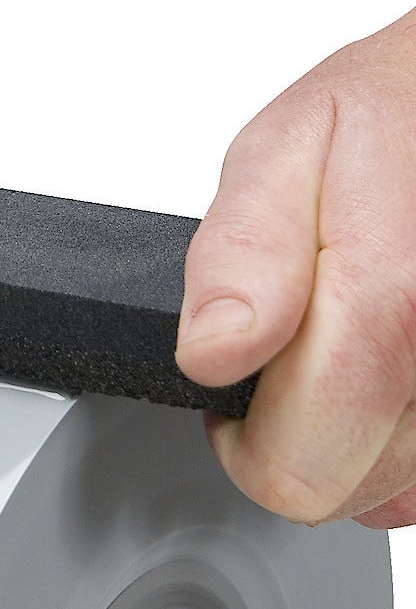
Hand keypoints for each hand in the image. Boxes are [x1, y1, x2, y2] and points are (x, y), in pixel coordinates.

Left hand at [177, 7, 415, 526]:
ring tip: (351, 339)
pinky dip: (404, 433)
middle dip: (296, 435)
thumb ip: (239, 255)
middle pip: (343, 492)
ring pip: (395, 491)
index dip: (241, 439)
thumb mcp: (282, 152)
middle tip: (291, 350)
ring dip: (357, 434)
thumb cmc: (395, 116)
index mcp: (395, 301)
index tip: (238, 375)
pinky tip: (392, 365)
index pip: (296, 468)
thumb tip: (212, 351)